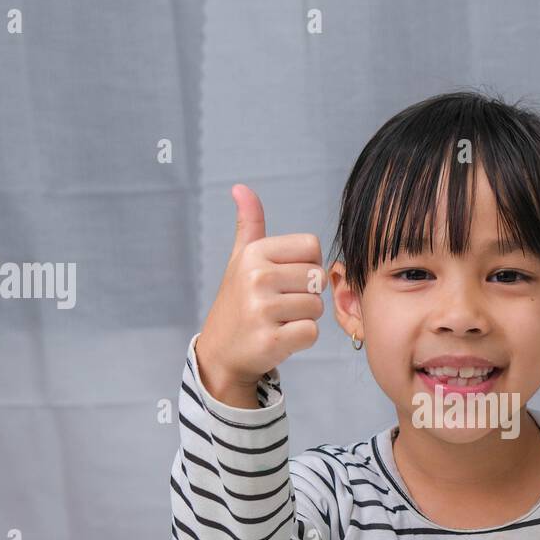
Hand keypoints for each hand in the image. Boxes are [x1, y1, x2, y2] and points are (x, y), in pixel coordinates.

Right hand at [195, 184, 325, 406]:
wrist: (221, 352)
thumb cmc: (239, 302)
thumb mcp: (241, 259)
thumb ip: (249, 224)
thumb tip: (241, 188)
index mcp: (255, 253)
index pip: (312, 247)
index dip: (306, 266)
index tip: (284, 279)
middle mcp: (256, 277)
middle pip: (318, 278)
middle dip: (306, 294)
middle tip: (280, 305)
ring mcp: (262, 310)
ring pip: (317, 307)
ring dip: (304, 318)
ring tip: (278, 321)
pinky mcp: (270, 340)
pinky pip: (311, 333)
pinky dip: (302, 339)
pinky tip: (280, 338)